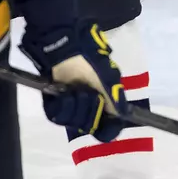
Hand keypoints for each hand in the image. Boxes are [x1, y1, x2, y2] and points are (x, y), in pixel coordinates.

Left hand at [24, 23, 126, 140]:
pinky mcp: (54, 104)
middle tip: (91, 95)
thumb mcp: (108, 77)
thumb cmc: (92, 60)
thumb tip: (123, 114)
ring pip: (73, 123)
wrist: (68, 48)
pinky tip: (64, 94)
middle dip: (91, 112)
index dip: (108, 130)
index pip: (108, 129)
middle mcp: (88, 109)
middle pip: (90, 127)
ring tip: (76, 91)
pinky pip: (57, 116)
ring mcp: (71, 107)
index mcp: (105, 103)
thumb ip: (115, 98)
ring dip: (77, 106)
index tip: (107, 126)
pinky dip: (62, 105)